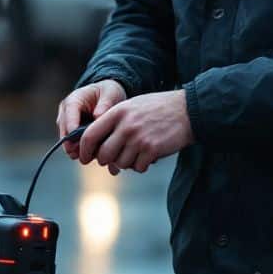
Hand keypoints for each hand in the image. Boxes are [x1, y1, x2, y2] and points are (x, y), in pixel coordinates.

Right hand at [57, 80, 127, 169]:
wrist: (107, 96)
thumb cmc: (108, 92)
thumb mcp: (111, 94)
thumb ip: (105, 104)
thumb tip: (98, 116)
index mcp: (73, 100)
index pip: (69, 116)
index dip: (73, 130)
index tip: (82, 142)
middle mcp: (66, 113)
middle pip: (65, 133)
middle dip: (76, 145)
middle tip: (89, 155)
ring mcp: (67, 124)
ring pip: (68, 142)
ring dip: (80, 151)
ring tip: (95, 157)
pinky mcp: (72, 134)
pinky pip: (74, 146)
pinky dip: (84, 151)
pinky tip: (96, 156)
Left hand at [78, 89, 192, 174]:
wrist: (188, 110)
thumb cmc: (158, 109)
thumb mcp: (132, 106)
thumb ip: (113, 121)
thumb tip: (96, 144)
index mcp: (117, 112)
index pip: (90, 135)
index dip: (84, 150)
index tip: (85, 158)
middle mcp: (126, 126)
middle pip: (103, 154)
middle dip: (107, 160)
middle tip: (114, 159)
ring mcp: (139, 139)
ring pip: (120, 163)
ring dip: (126, 163)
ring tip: (136, 153)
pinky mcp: (152, 150)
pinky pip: (137, 167)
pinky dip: (141, 166)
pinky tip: (147, 156)